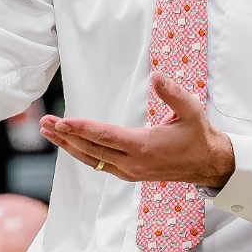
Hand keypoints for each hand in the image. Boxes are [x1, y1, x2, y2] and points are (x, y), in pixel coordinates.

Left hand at [39, 75, 234, 188]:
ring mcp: (129, 171)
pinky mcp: (129, 174)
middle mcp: (132, 163)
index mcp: (144, 146)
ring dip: (69, 146)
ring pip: (91, 160)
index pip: (105, 137)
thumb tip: (157, 76)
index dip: (81, 128)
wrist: (207, 164)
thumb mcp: (191, 110)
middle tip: (44, 122)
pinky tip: (70, 145)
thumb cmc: (198, 135)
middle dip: (65, 136)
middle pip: (91, 150)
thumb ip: (173, 93)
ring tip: (48, 133)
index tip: (61, 121)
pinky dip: (82, 154)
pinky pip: (99, 165)